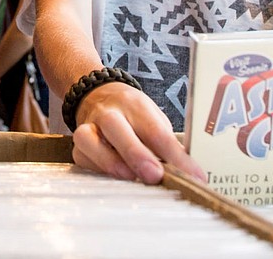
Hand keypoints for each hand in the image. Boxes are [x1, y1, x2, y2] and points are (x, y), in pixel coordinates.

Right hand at [70, 83, 204, 184]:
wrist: (98, 95)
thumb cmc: (132, 114)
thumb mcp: (153, 119)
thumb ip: (166, 144)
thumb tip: (188, 174)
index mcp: (135, 105)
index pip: (157, 131)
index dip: (176, 156)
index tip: (194, 175)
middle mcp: (109, 113)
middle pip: (116, 128)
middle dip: (135, 153)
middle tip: (155, 175)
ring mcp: (89, 126)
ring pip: (88, 140)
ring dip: (109, 161)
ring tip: (129, 177)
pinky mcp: (78, 144)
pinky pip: (82, 157)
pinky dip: (97, 168)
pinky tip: (114, 177)